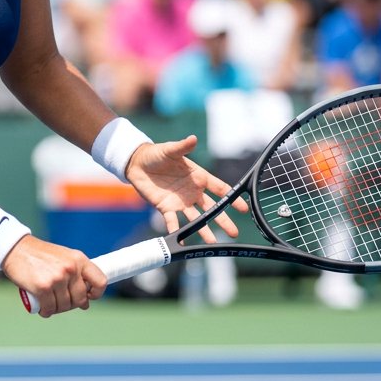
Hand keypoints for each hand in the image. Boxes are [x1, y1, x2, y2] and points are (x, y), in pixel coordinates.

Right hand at [1, 235, 106, 316]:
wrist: (16, 249)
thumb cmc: (39, 255)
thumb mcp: (64, 257)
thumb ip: (76, 274)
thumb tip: (86, 302)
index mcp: (79, 259)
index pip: (100, 281)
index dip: (96, 294)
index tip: (88, 297)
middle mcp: (70, 268)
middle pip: (80, 299)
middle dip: (71, 304)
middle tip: (61, 301)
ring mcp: (57, 278)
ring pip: (64, 306)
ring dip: (57, 309)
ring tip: (49, 303)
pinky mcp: (43, 287)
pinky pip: (50, 308)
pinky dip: (46, 311)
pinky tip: (42, 308)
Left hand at [126, 137, 247, 241]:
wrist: (137, 163)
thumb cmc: (157, 154)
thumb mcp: (171, 150)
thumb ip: (182, 147)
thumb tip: (193, 138)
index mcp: (198, 177)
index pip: (220, 189)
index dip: (232, 198)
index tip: (243, 208)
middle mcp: (193, 192)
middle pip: (212, 208)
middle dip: (223, 220)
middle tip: (234, 233)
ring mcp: (181, 201)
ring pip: (196, 218)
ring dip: (204, 230)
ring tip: (212, 242)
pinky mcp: (166, 207)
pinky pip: (173, 222)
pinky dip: (177, 231)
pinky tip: (182, 241)